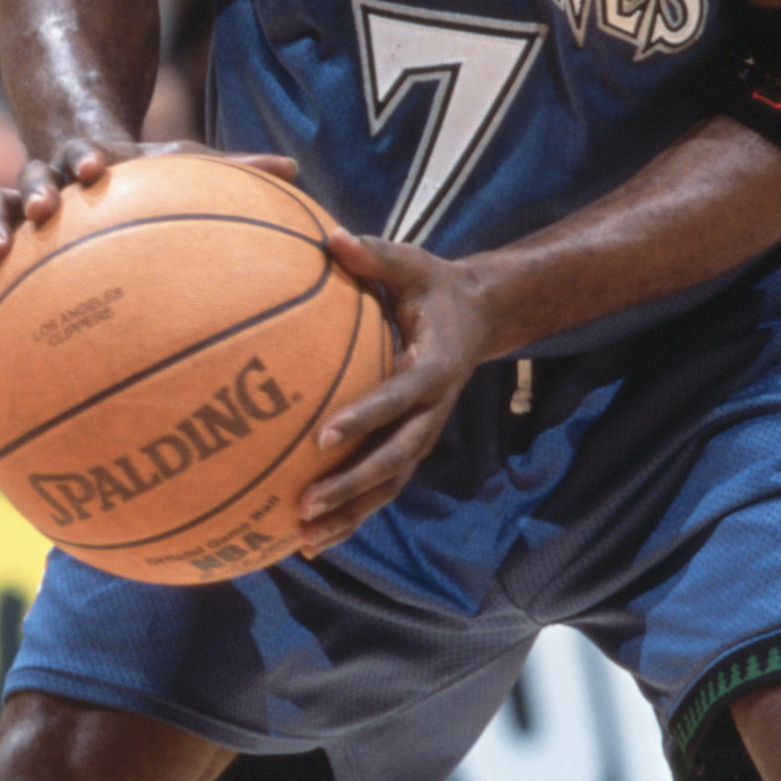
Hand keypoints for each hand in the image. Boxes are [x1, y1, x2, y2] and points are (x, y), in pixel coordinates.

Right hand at [0, 137, 298, 313]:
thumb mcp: (180, 161)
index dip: (85, 155)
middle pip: (28, 176)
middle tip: (38, 211)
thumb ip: (233, 167)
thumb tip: (296, 168)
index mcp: (91, 158)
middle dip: (30, 192)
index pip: (84, 150)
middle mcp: (49, 178)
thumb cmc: (138, 169)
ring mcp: (17, 207)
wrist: (74, 150)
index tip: (93, 165)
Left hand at [299, 232, 496, 551]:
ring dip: (350, 515)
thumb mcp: (413, 264)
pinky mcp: (409, 447)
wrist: (477, 320)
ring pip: (388, 486)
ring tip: (304, 540)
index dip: (364, 418)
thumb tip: (332, 237)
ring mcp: (422, 434)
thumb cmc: (433, 287)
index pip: (397, 398)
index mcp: (432, 368)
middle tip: (304, 504)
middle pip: (393, 459)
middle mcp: (430, 411)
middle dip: (351, 485)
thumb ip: (375, 254)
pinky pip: (381, 489)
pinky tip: (310, 543)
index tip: (322, 437)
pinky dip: (351, 517)